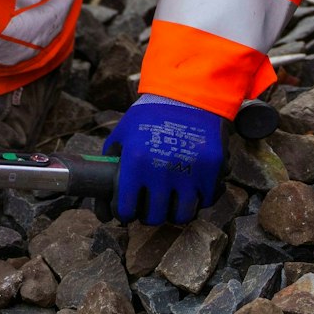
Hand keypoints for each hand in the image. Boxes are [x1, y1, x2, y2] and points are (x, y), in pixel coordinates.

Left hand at [104, 94, 224, 224]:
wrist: (187, 96)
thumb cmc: (150, 116)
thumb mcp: (123, 133)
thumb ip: (112, 161)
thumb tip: (101, 195)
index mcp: (135, 162)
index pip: (126, 209)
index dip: (125, 215)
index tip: (127, 213)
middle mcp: (161, 170)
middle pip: (155, 217)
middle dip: (149, 216)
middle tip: (150, 208)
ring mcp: (189, 172)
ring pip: (182, 215)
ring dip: (175, 213)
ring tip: (171, 203)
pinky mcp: (211, 170)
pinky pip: (205, 201)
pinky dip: (198, 200)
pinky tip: (190, 190)